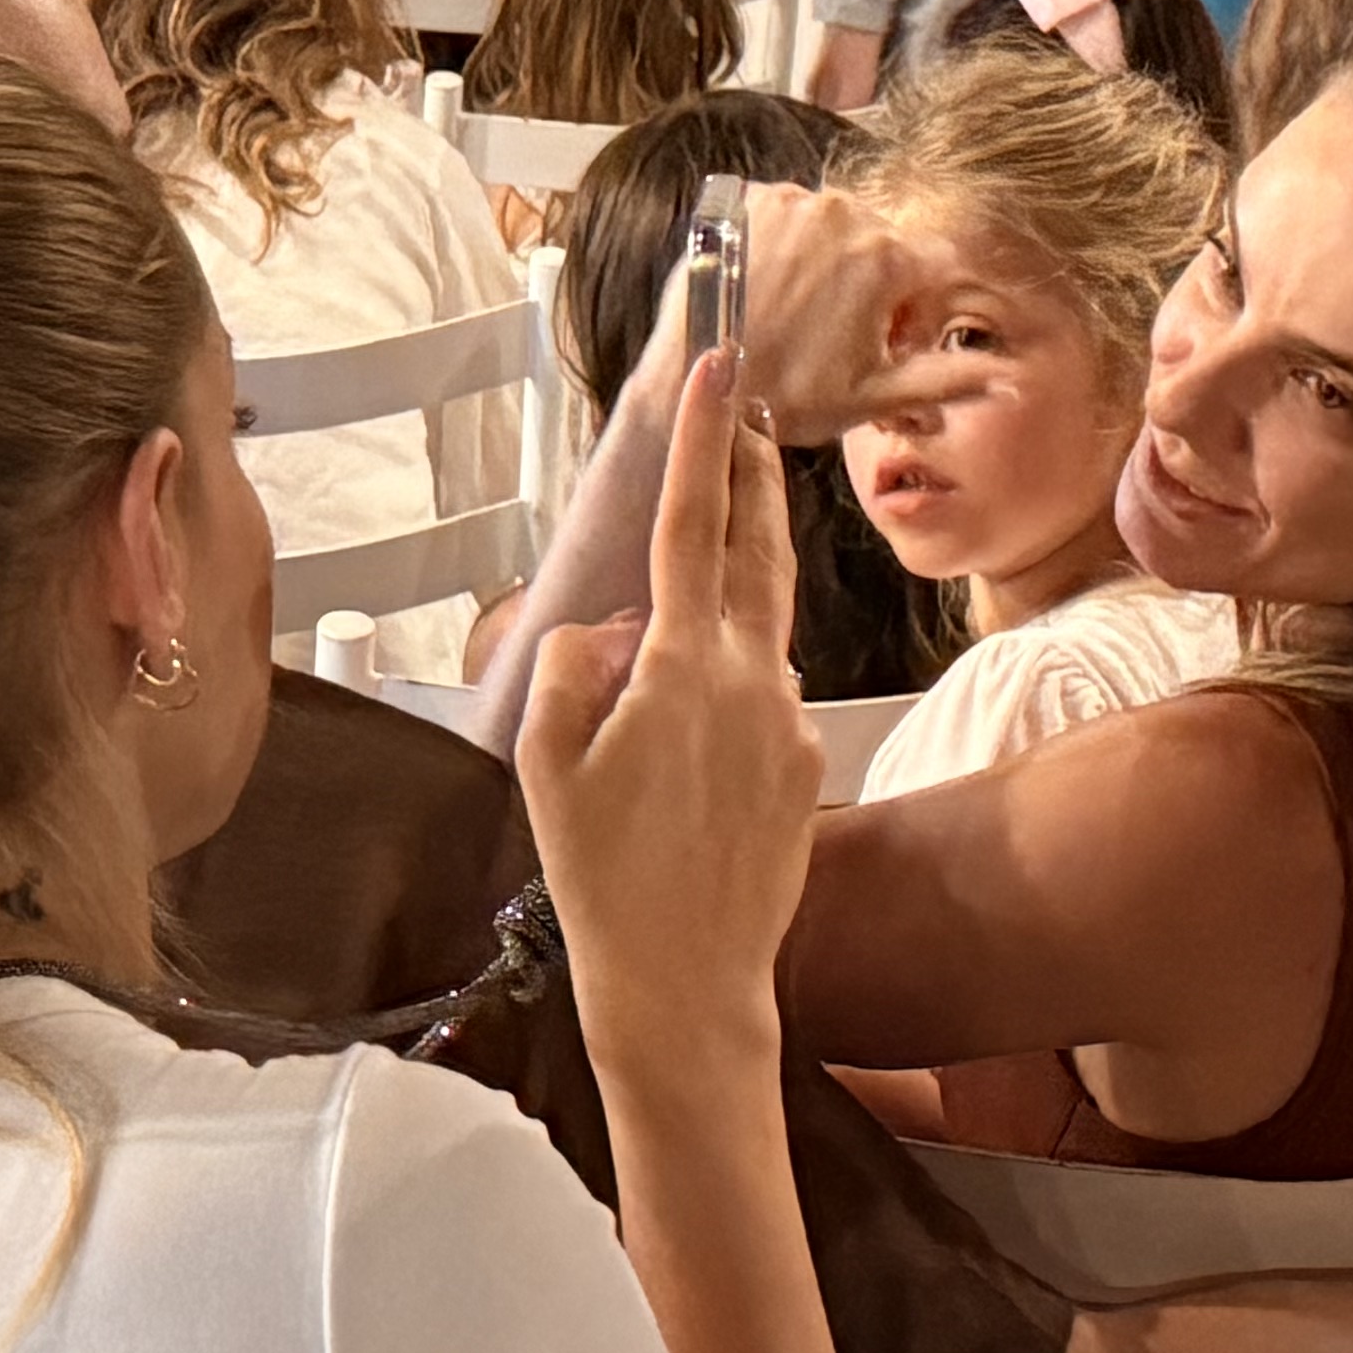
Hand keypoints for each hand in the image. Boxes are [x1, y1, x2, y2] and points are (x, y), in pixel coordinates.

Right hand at [517, 354, 815, 1062]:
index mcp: (683, 668)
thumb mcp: (546, 760)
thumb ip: (574, 665)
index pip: (694, 524)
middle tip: (748, 410)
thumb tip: (616, 629)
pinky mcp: (806, 767)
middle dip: (752, 472)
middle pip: (760, 549)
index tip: (721, 366)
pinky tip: (688, 730)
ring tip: (700, 565)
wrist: (688, 986)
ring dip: (736, 581)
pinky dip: (728, 679)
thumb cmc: (603, 880)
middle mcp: (753, 682)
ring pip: (761, 626)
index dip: (705, 438)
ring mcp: (789, 724)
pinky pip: (762, 696)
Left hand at [727, 178, 986, 444]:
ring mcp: (794, 201)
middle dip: (877, 283)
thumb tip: (1005, 380)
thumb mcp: (876, 395)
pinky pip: (790, 211)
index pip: (936, 265)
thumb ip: (947, 379)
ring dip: (832, 259)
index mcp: (887, 258)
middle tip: (842, 333)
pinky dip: (789, 240)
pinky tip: (772, 285)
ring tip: (803, 312)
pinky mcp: (750, 198)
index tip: (893, 336)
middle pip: (885, 242)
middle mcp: (846, 215)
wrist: (699, 379)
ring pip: (838, 225)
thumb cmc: (789, 394)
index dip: (921, 304)